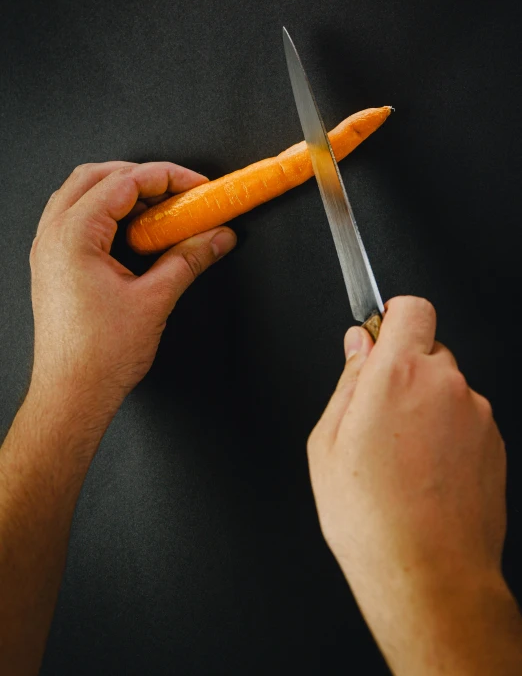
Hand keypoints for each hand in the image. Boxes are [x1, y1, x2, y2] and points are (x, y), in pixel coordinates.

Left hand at [28, 161, 235, 426]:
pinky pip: (77, 218)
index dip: (167, 177)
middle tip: (180, 193)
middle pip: (97, 176)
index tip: (197, 188)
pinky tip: (135, 232)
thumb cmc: (98, 357)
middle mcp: (53, 236)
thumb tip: (216, 237)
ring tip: (160, 209)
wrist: (72, 394)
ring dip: (122, 192)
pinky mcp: (54, 265)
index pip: (124, 182)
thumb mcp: (155, 300)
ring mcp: (49, 250)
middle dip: (143, 177)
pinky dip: (108, 213)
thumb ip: (190, 259)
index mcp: (73, 236)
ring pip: (83, 194)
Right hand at [308, 296, 518, 673]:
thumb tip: (358, 347)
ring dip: (426, 403)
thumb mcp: (327, 443)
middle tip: (378, 413)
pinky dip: (447, 432)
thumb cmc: (373, 518)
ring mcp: (476, 415)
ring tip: (401, 456)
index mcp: (398, 376)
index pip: (411, 308)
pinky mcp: (495, 442)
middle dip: (404, 369)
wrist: (429, 575)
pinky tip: (425, 472)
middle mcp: (446, 386)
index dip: (392, 317)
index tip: (379, 336)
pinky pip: (466, 418)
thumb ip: (347, 381)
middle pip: (428, 349)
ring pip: (448, 386)